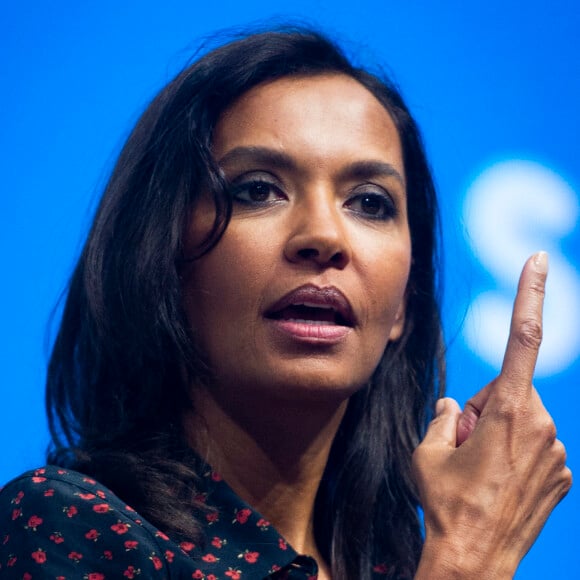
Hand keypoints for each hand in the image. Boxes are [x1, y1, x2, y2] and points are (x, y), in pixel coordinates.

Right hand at [412, 253, 571, 578]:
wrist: (474, 560)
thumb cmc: (445, 503)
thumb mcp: (426, 452)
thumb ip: (442, 417)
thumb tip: (452, 405)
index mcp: (509, 410)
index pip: (522, 338)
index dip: (528, 294)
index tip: (537, 260)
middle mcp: (542, 425)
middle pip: (507, 390)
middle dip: (482, 406)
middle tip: (461, 444)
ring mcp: (557, 453)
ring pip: (521, 419)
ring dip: (496, 432)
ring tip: (478, 469)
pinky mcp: (563, 474)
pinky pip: (535, 446)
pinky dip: (513, 453)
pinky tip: (497, 482)